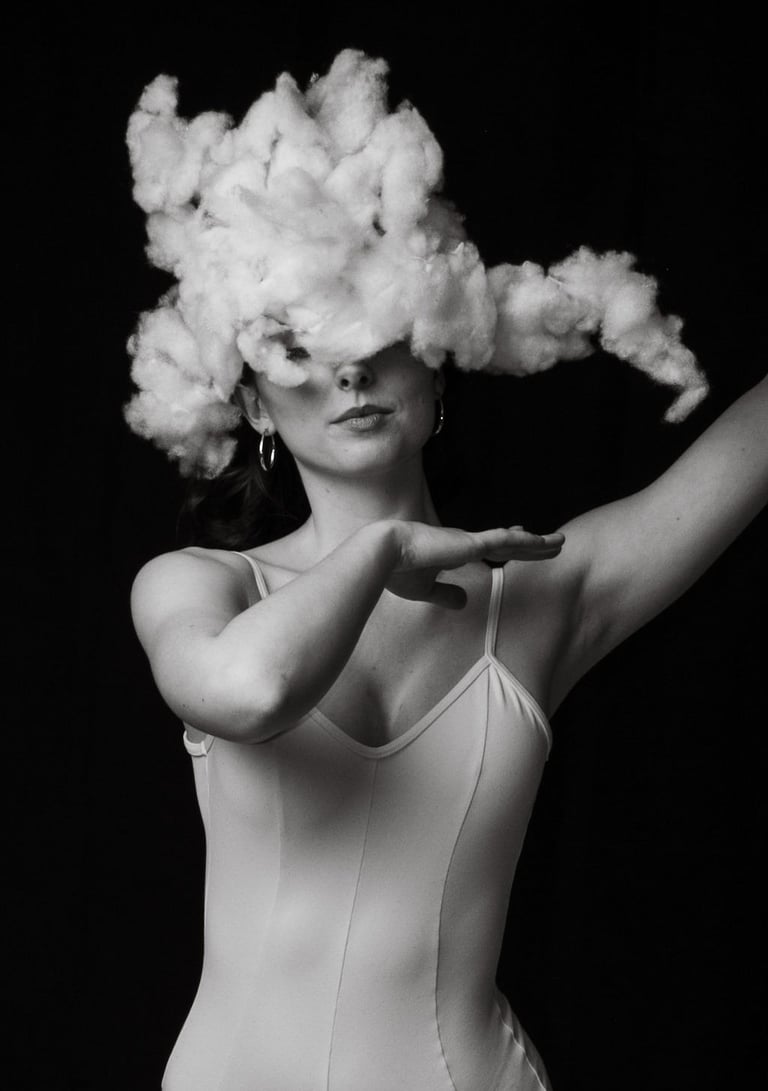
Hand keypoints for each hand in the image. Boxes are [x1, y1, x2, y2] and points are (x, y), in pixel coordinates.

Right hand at [384, 522, 564, 607]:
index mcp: (453, 551)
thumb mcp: (425, 589)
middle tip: (551, 542)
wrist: (384, 553)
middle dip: (530, 544)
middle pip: (507, 543)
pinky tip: (543, 541)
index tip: (521, 538)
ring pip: (513, 541)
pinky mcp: (472, 543)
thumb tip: (464, 603)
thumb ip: (445, 594)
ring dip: (538, 542)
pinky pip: (506, 541)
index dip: (506, 543)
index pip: (487, 546)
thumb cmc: (397, 570)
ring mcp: (470, 541)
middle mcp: (465, 543)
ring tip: (560, 541)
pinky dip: (527, 541)